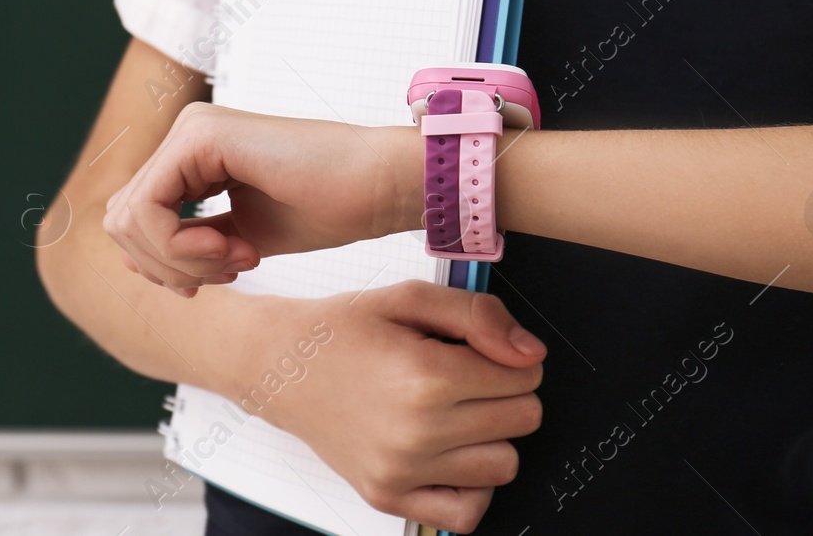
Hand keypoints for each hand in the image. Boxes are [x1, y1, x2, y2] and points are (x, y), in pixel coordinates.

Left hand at [104, 101, 413, 294]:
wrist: (378, 187)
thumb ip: (187, 246)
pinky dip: (181, 248)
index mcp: (191, 155)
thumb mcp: (238, 241)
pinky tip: (235, 251)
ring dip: (180, 261)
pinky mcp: (199, 136)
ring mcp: (190, 130)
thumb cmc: (328, 207)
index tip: (225, 276)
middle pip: (122, 220)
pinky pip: (148, 210)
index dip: (166, 266)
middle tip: (231, 272)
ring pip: (128, 218)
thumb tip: (129, 260)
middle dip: (167, 267)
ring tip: (239, 260)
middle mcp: (185, 135)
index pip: (135, 220)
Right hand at [234, 282, 545, 533]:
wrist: (281, 364)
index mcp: (426, 376)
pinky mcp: (388, 497)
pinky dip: (470, 486)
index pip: (525, 376)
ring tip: (454, 412)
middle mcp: (416, 431)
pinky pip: (467, 514)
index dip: (510, 356)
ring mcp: (402, 471)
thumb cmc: (343, 329)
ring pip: (504, 465)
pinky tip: (449, 454)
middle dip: (506, 392)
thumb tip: (531, 354)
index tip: (478, 351)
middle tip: (465, 377)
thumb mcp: (409, 298)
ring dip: (491, 437)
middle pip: (523, 419)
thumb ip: (479, 316)